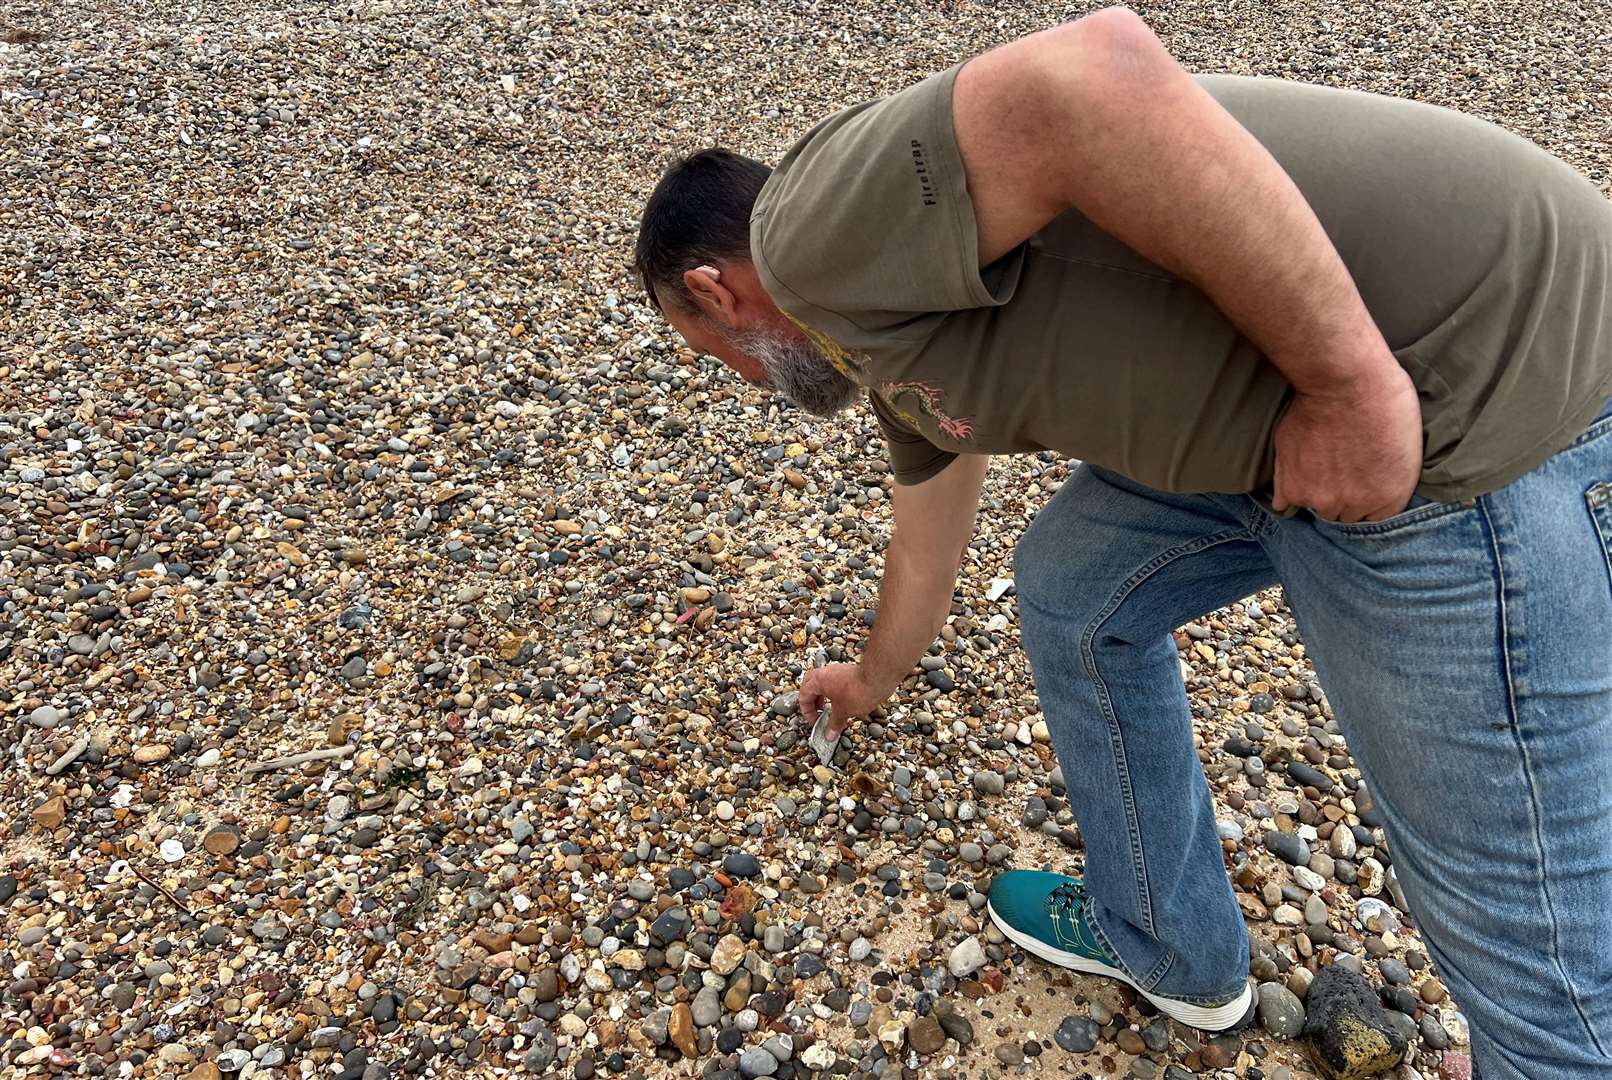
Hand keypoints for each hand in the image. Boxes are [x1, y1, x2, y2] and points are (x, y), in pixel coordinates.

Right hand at [800, 663, 885, 738]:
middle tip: (818, 712)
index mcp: (818, 680)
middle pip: (810, 684)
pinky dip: (835, 692)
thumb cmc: (858, 692)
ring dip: (824, 696)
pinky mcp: (849, 671)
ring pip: (824, 682)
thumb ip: (834, 724)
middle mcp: (826, 672)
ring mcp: (838, 670)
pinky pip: (836, 681)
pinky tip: (844, 702)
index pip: (804, 695)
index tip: (816, 722)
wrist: (878, 678)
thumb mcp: (843, 712)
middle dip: (812, 700)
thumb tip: (829, 736)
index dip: (807, 712)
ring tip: (831, 709)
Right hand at [1271, 364, 1422, 522]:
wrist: (1345, 382)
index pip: (1375, 518)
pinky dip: (1287, 491)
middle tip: (1338, 464)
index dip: (1366, 497)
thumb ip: (1389, 477)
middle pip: (1343, 514)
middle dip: (1341, 495)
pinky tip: (1294, 472)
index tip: (1360, 480)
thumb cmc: (1383, 399)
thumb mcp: (1408, 444)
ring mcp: (1320, 498)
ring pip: (1316, 506)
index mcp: (1390, 497)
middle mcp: (1354, 506)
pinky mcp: (1290, 487)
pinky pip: (1284, 503)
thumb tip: (1373, 484)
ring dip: (1314, 490)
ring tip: (1316, 460)